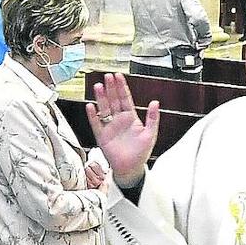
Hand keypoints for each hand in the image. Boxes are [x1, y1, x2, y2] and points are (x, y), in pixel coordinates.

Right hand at [85, 73, 159, 187]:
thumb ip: (153, 118)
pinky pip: (96, 123)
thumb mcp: (150, 134)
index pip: (125, 99)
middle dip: (111, 88)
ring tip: (98, 86)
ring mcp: (109, 127)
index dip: (122, 87)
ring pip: (104, 108)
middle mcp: (119, 120)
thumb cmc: (141, 152)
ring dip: (101, 98)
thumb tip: (155, 102)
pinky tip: (90, 106)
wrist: (131, 168)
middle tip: (107, 76)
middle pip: (113, 100)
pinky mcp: (102, 136)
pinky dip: (93, 115)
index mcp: (131, 118)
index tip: (118, 76)